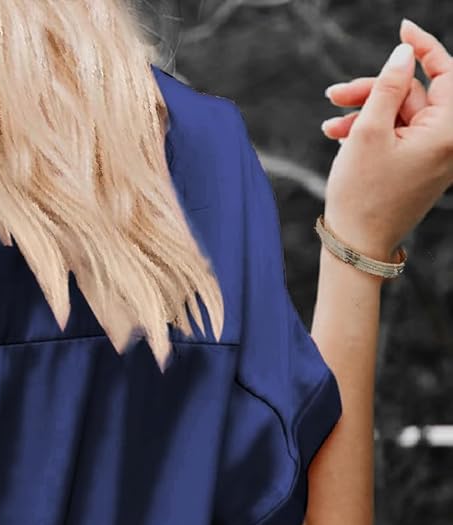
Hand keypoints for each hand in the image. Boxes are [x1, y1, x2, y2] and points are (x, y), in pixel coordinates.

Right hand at [321, 17, 452, 260]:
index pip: (445, 71)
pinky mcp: (418, 167)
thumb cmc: (362, 196)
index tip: (401, 29)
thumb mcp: (369, 132)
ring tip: (330, 124)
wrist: (356, 248)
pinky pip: (398, 136)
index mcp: (447, 131)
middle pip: (414, 94)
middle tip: (334, 95)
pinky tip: (341, 137)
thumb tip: (404, 54)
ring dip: (364, 114)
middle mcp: (447, 142)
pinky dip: (372, 132)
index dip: (422, 47)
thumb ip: (387, 87)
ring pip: (400, 115)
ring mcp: (433, 156)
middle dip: (373, 91)